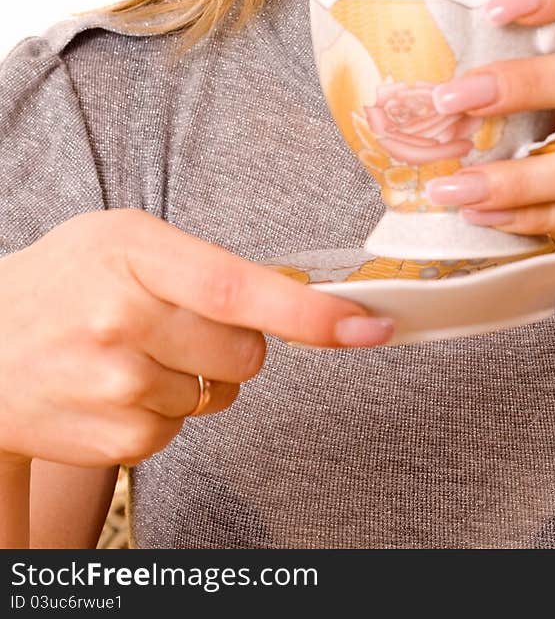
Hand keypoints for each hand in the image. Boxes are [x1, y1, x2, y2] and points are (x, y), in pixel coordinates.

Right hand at [0, 209, 393, 468]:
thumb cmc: (64, 281)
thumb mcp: (123, 239)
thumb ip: (202, 261)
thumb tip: (293, 296)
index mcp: (133, 251)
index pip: (239, 288)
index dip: (310, 313)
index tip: (366, 324)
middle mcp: (122, 318)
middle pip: (245, 351)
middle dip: (237, 343)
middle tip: (181, 324)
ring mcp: (115, 384)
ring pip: (217, 393)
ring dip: (194, 377)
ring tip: (133, 352)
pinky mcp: (113, 438)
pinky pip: (181, 429)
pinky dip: (164, 411)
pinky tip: (117, 386)